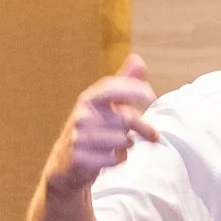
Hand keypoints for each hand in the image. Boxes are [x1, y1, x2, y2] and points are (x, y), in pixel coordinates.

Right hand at [45, 53, 158, 192]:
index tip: (151, 96)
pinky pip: (113, 159)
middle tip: (154, 135)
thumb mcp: (105, 105)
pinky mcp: (79, 158)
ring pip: (121, 140)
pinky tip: (111, 157)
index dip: (133, 89)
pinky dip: (119, 160)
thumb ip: (123, 83)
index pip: (111, 88)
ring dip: (128, 145)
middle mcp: (81, 115)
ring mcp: (78, 136)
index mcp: (89, 99)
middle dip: (144, 128)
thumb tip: (137, 58)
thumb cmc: (93, 129)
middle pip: (125, 119)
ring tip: (120, 145)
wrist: (65, 162)